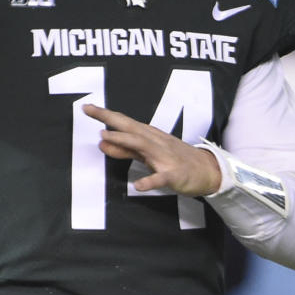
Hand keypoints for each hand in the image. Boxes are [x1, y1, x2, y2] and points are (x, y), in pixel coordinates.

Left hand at [82, 104, 221, 196]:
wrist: (207, 170)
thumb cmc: (174, 159)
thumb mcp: (146, 154)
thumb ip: (124, 149)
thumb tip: (101, 142)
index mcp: (148, 136)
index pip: (124, 123)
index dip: (105, 115)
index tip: (87, 108)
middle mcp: (155, 142)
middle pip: (130, 128)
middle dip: (110, 119)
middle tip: (90, 110)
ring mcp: (165, 157)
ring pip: (143, 146)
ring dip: (123, 141)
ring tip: (105, 138)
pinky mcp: (174, 175)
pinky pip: (161, 178)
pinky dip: (150, 181)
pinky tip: (138, 186)